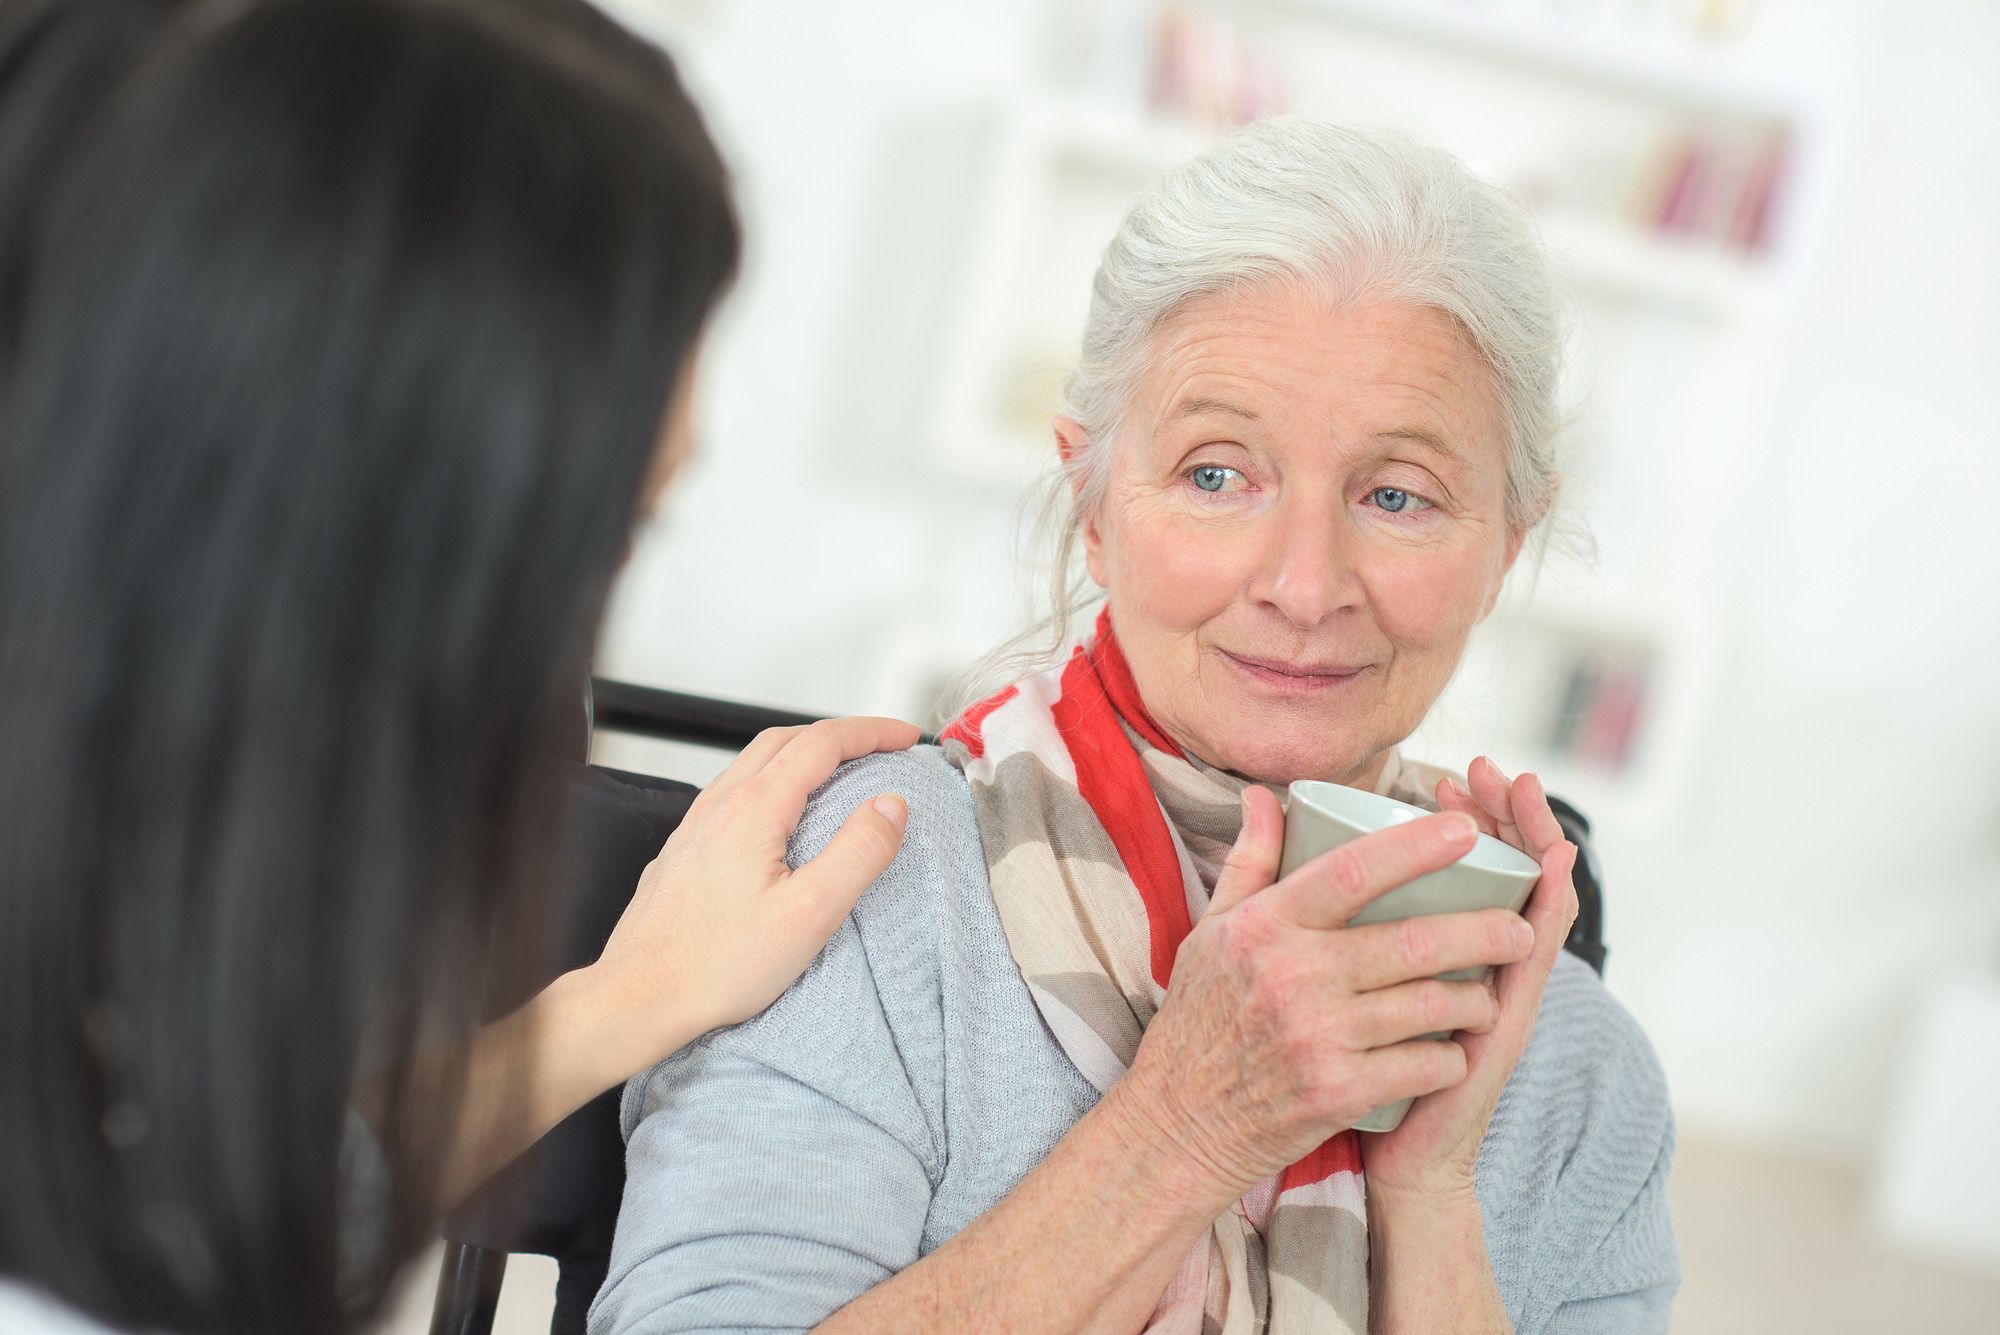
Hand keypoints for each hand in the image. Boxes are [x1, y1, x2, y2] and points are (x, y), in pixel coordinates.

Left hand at [570, 715, 920, 1084]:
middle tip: (880, 746)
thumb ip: (858, 853)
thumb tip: (891, 807)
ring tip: (839, 772)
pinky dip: (772, 780)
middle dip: (840, 734)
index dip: (871, 732)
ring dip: (803, 753)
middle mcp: (720, 805)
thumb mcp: (810, 913)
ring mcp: (696, 825)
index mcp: (754, 809)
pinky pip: (733, 792)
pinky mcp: (685, 850)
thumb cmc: (716, 965)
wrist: (639, 997)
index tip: (905, 737)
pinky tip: (781, 814)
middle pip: (786, 739)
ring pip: (754, 763)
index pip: (823, 743)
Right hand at [1107, 788, 1537, 1207]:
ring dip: (1476, 1000)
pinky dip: (1449, 1058)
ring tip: (1490, 995)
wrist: (1180, 1121)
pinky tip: (1454, 1052)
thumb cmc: (1200, 1020)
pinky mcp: (1338, 1092)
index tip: (1466, 832)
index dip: (1416, 847)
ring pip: (1431, 1006)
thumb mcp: (1212, 932)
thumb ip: (1249, 861)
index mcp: (1265, 927)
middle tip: (1519, 928)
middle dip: (1485, 932)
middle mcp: (1293, 975)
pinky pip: (1423, 1065)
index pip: (1352, 872)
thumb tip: (1263, 795)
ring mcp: (1318, 1037)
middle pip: (1415, 941)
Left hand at [1360, 757, 1579, 1202]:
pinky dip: (1549, 910)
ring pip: (1532, 903)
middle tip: (1490, 769)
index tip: (1450, 779)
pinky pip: (1538, 961)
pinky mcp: (1506, 1027)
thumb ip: (1322, 934)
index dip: (1465, 822)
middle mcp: (1478, 969)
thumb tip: (1282, 873)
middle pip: (1506, 875)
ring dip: (1532, 842)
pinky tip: (1551, 872)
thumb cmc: (1354, 1075)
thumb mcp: (1333, 991)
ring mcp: (1499, 995)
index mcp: (1438, 955)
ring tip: (1521, 794)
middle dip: (1503, 815)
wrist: (1390, 1163)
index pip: (1464, 875)